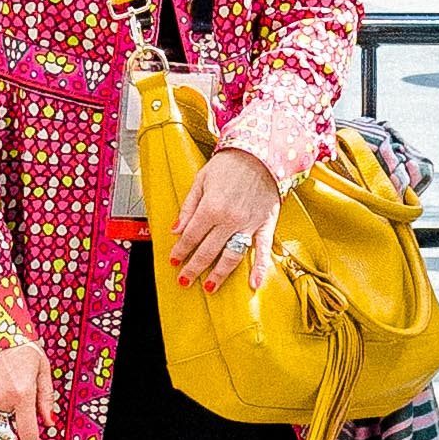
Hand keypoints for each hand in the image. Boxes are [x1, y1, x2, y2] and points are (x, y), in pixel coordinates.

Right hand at [0, 340, 55, 439]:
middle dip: (14, 402)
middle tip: (15, 379)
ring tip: (0, 373)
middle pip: (9, 414)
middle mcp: (1, 397)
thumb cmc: (21, 344)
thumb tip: (49, 421)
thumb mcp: (41, 368)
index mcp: (22, 393)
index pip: (27, 429)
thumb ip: (45, 398)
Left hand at [169, 149, 278, 293]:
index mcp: (210, 208)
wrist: (261, 153)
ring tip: (209, 286)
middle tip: (184, 280)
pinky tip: (254, 284)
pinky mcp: (264, 225)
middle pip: (208, 251)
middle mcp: (229, 220)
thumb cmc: (229, 165)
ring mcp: (248, 225)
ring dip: (219, 274)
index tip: (174, 261)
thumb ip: (188, 207)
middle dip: (193, 267)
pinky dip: (260, 269)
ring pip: (231, 255)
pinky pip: (262, 250)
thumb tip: (175, 230)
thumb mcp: (201, 180)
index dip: (180, 251)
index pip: (191, 236)